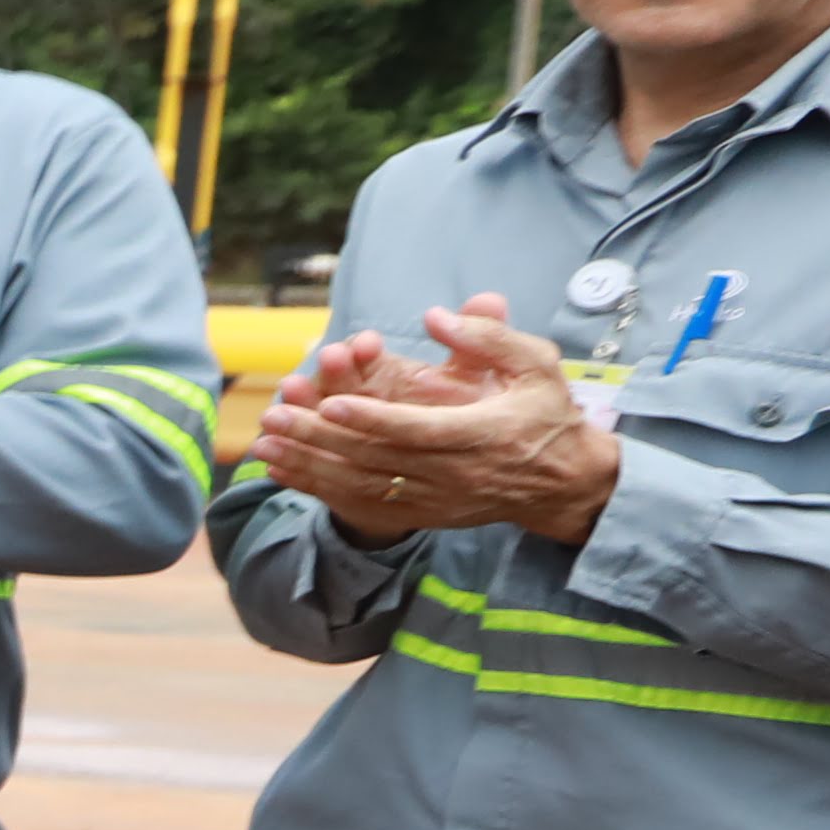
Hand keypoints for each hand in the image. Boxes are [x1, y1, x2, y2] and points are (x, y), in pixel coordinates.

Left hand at [256, 293, 621, 544]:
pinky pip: (363, 505)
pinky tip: (282, 472)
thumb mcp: (537, 366)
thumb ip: (491, 339)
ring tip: (264, 443)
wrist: (564, 483)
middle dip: (323, 438)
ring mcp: (438, 500)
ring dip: (310, 466)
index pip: (419, 430)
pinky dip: (319, 490)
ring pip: (364, 486)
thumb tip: (438, 316)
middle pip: (379, 459)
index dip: (373, 418)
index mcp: (483, 434)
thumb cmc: (547, 414)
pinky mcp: (425, 514)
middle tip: (277, 414)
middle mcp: (456, 474)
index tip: (331, 400)